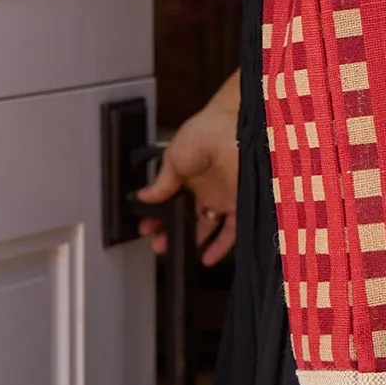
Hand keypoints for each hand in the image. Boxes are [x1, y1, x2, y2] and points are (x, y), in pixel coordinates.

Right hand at [135, 72, 239, 266]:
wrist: (236, 127)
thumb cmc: (207, 131)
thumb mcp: (173, 157)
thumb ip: (161, 182)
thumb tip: (145, 195)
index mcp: (188, 173)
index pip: (170, 201)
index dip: (158, 215)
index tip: (147, 226)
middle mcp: (207, 186)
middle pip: (187, 216)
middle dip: (172, 232)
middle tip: (159, 243)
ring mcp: (223, 196)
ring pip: (207, 227)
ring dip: (193, 242)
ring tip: (178, 254)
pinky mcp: (240, 205)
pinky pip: (231, 232)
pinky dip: (219, 247)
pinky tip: (207, 257)